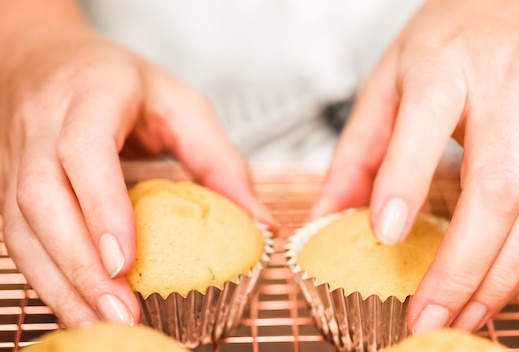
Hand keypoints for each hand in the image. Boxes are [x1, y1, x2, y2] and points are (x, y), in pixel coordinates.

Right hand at [0, 1, 273, 326]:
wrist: (46, 58)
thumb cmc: (118, 81)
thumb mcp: (181, 104)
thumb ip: (220, 158)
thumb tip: (258, 220)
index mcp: (93, 94)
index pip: (85, 150)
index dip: (101, 206)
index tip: (124, 260)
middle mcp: (45, 125)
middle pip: (43, 199)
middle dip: (80, 265)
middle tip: (121, 311)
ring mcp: (18, 156)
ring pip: (20, 227)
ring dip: (59, 283)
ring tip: (101, 322)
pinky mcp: (9, 184)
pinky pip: (16, 236)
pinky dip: (46, 278)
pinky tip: (77, 306)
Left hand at [313, 0, 518, 332]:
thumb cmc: (460, 36)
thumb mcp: (391, 76)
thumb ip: (357, 147)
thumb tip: (324, 214)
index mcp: (446, 69)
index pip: (426, 122)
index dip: (406, 180)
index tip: (384, 233)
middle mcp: (504, 96)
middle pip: (495, 187)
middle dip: (461, 262)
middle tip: (425, 314)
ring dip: (498, 275)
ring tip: (459, 318)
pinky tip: (495, 288)